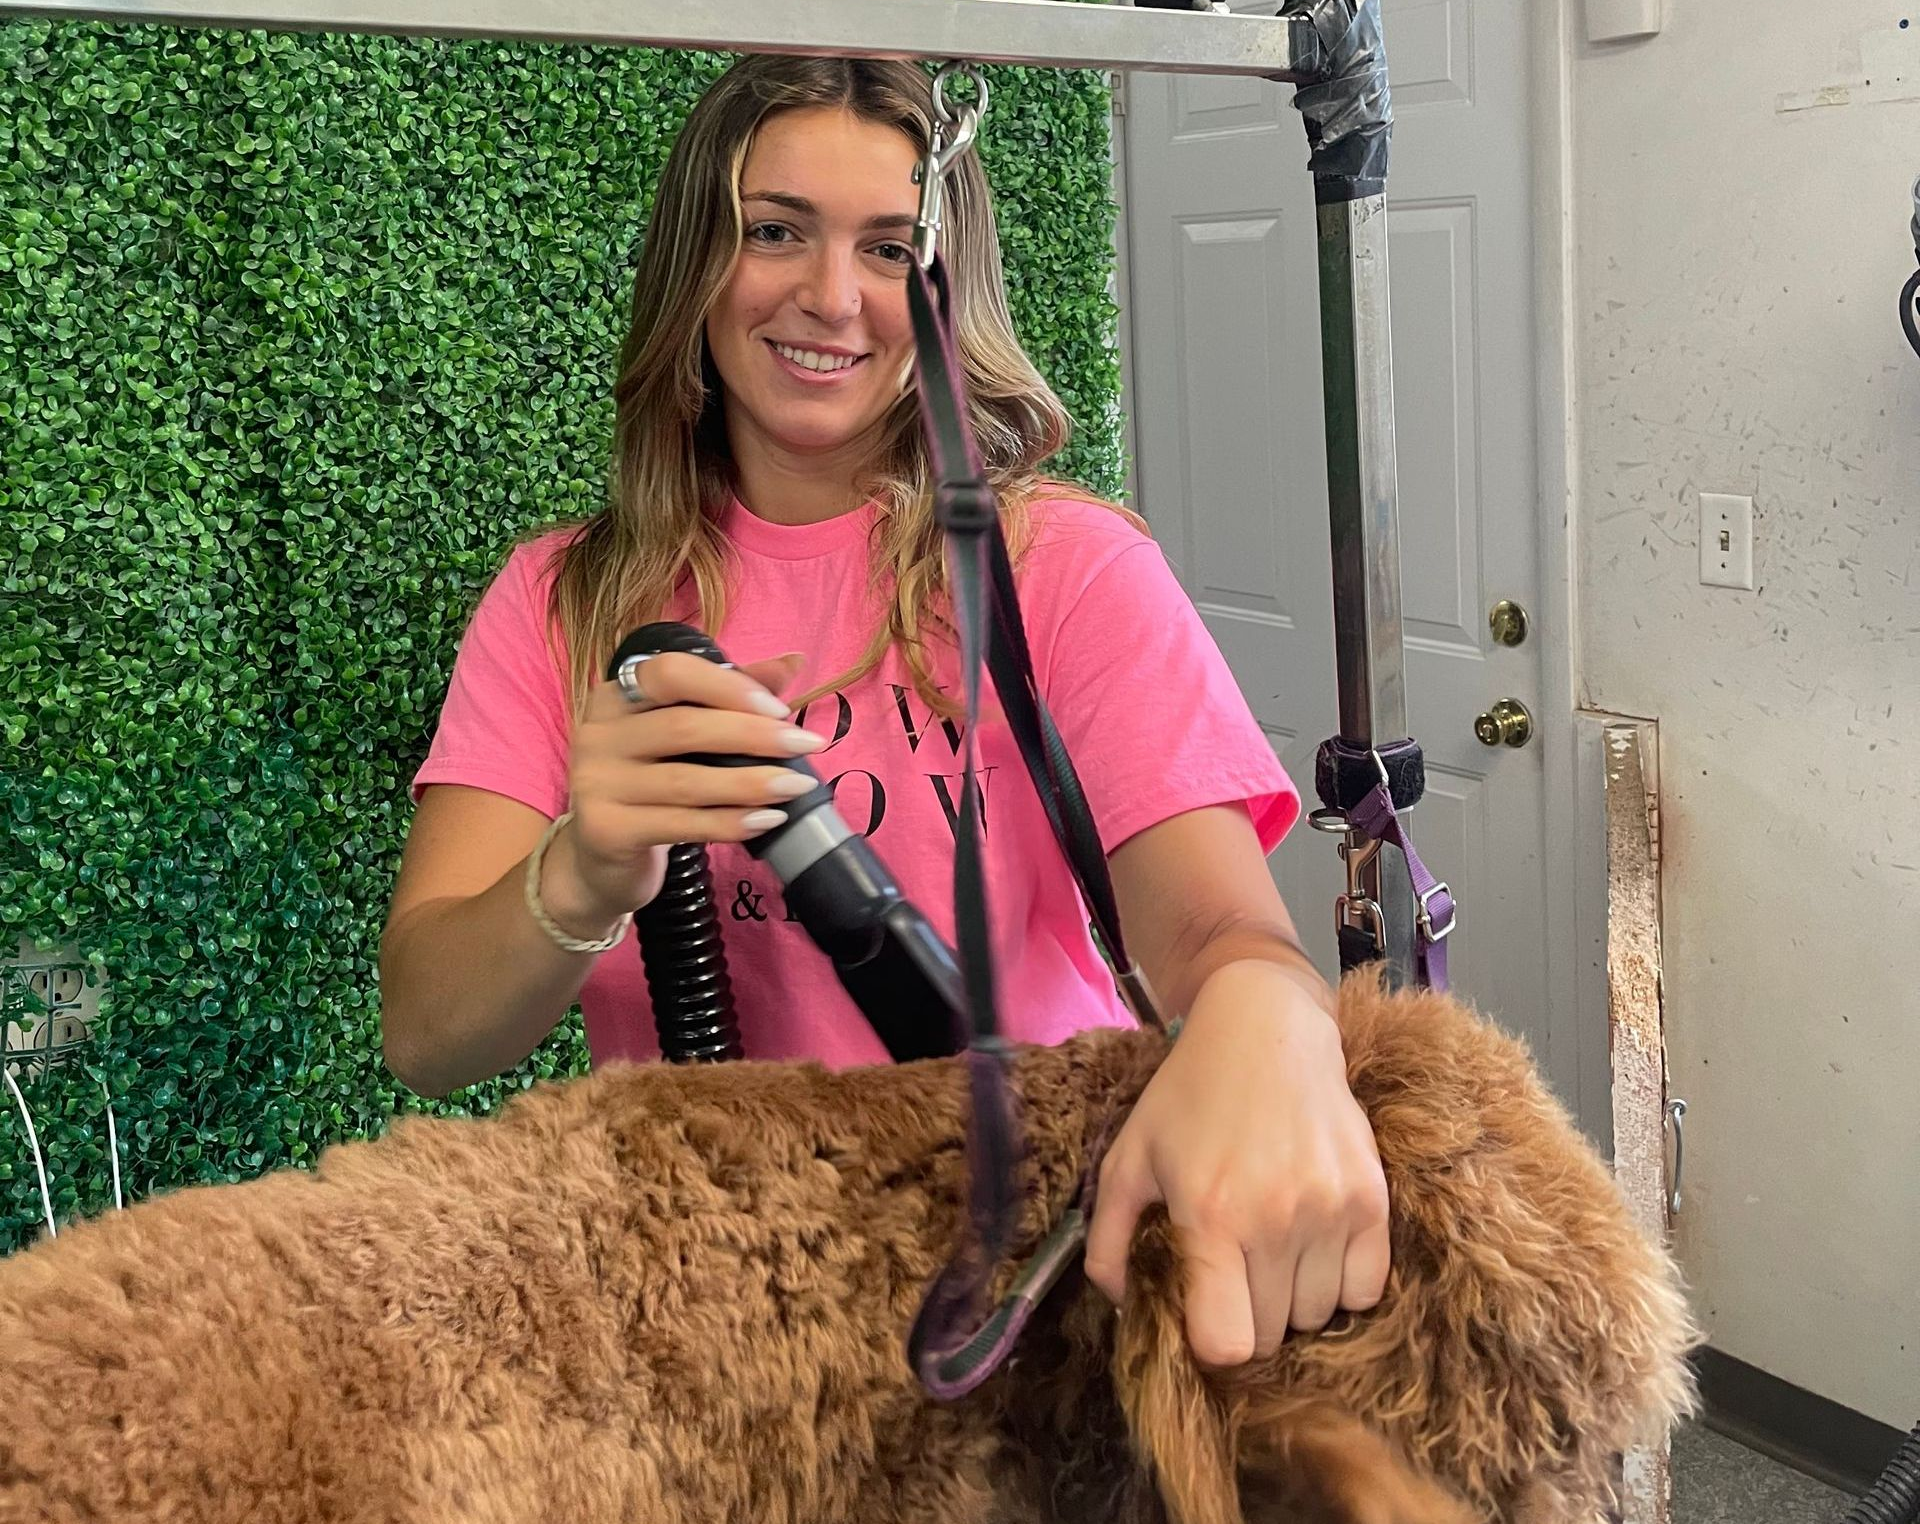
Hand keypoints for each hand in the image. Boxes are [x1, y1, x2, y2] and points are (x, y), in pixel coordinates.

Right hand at [538, 649, 823, 934]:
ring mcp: (596, 784)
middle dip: (754, 735)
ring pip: (686, 781)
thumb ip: (729, 695)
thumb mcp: (683, 735)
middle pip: (683, 727)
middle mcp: (597, 735)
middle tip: (807, 744)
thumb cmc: (650, 785)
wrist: (601, 857)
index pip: (670, 673)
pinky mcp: (607, 831)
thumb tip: (793, 662)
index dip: (728, 686)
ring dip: (751, 782)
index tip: (781, 708)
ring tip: (798, 785)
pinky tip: (768, 820)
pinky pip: (682, 824)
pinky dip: (731, 822)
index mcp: (616, 697)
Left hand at [1083, 959, 1390, 1366]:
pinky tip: (1312, 1246)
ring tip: (1270, 1250)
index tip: (1203, 1313)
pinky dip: (1341, 1284)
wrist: (1266, 1031)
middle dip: (1248, 1317)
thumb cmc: (1188, 1096)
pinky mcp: (1372, 1199)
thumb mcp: (1128, 1159)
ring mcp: (1332, 1209)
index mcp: (1212, 1217)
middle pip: (1273, 1334)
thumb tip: (1120, 1305)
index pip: (1228, 1342)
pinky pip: (1366, 1289)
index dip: (1211, 1344)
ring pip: (1319, 1315)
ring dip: (1293, 1300)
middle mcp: (1277, 1219)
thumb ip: (1107, 1240)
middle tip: (1233, 1271)